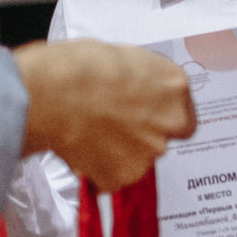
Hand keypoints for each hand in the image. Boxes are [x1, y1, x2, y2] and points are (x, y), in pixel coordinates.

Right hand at [15, 41, 197, 189]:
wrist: (54, 94)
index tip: (144, 117)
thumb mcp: (125, 59)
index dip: (161, 118)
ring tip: (89, 133)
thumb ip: (141, 83)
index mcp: (174, 87)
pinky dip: (99, 170)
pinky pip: (112, 177)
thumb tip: (135, 90)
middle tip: (110, 124)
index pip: (183, 116)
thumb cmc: (80, 67)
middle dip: (139, 136)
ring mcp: (148, 154)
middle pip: (160, 138)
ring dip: (118, 153)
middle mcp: (170, 123)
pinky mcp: (122, 176)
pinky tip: (81, 149)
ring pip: (136, 159)